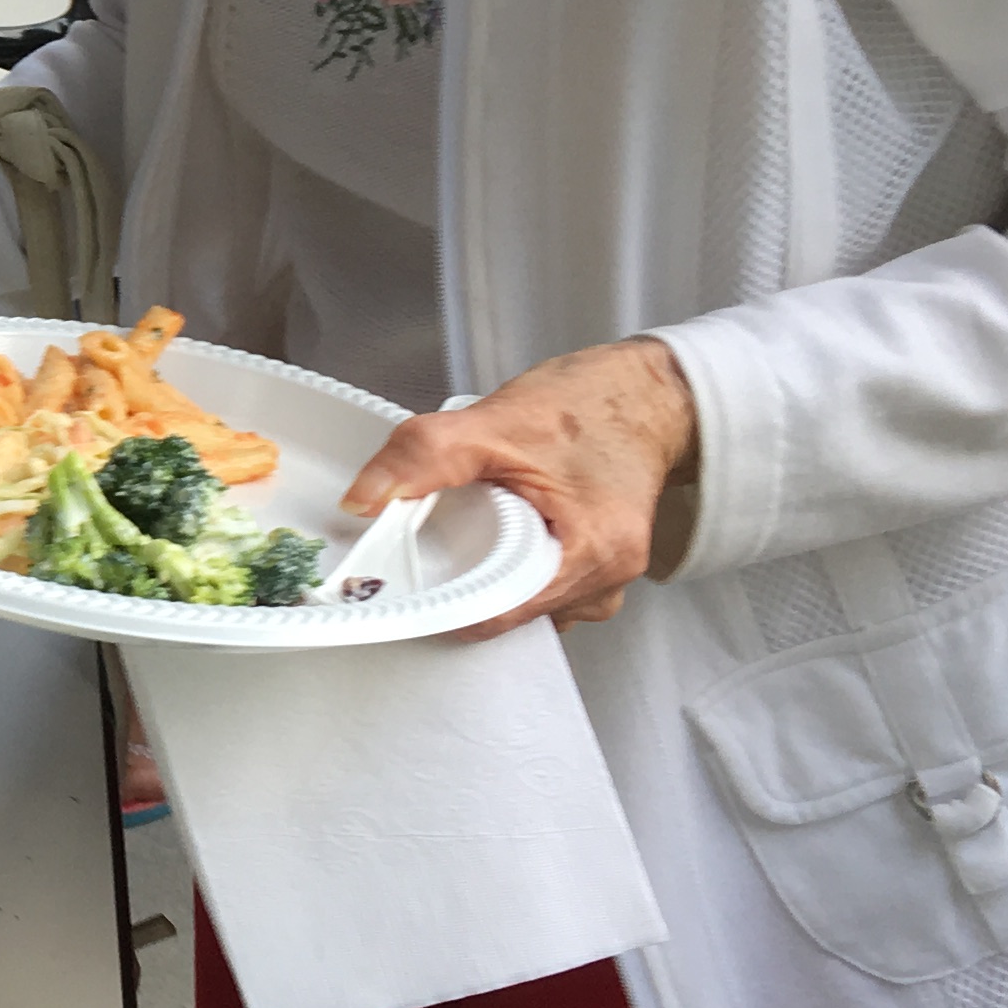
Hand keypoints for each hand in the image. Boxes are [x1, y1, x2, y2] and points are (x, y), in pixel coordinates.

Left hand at [343, 339, 700, 635]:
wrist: (646, 391)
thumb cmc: (587, 404)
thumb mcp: (490, 422)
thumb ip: (421, 459)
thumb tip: (362, 501)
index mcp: (595, 553)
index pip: (502, 615)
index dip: (444, 605)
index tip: (401, 589)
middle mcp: (608, 581)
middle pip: (513, 616)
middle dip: (464, 589)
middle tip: (423, 553)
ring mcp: (605, 579)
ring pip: (526, 605)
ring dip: (488, 579)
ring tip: (463, 536)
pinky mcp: (595, 566)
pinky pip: (540, 588)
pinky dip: (510, 568)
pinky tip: (494, 538)